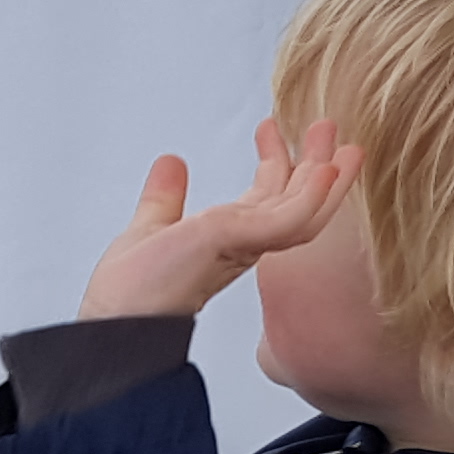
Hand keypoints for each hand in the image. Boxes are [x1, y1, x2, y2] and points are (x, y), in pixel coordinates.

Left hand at [82, 120, 360, 321]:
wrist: (114, 326)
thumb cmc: (128, 296)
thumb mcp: (148, 229)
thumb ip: (164, 198)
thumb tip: (171, 164)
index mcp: (225, 241)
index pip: (266, 199)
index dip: (277, 164)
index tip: (275, 130)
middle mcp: (242, 245)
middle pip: (295, 202)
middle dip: (314, 164)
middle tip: (326, 127)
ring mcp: (244, 245)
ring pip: (304, 212)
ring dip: (325, 174)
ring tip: (339, 139)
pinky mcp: (239, 245)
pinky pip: (288, 222)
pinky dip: (310, 197)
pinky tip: (324, 171)